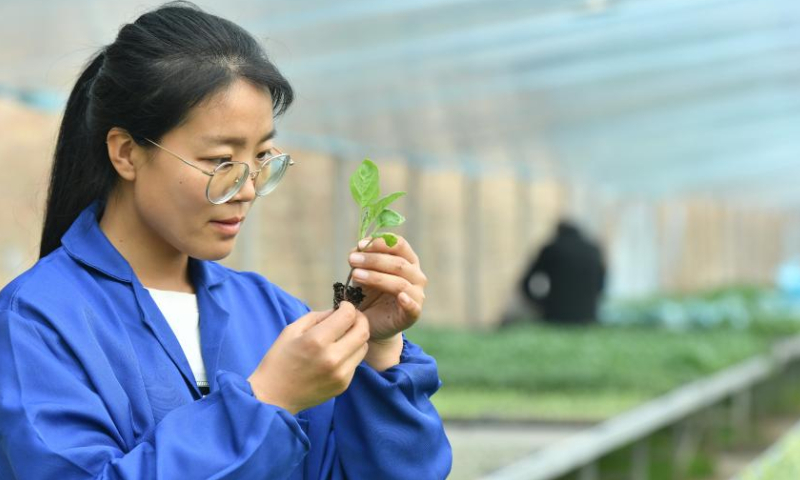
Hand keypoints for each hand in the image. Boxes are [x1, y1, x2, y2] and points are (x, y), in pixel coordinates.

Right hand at [247, 302, 368, 412]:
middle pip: (363, 331)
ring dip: (357, 337)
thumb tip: (337, 311)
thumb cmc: (279, 360)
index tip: (343, 307)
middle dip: (360, 319)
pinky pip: (355, 362)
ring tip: (345, 336)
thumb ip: (317, 317)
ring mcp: (340, 374)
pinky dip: (351, 354)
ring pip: (364, 347)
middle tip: (351, 318)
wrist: (274, 397)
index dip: (349, 307)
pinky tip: (338, 354)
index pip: (347, 317)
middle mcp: (333, 358)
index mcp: (316, 341)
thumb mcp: (291, 330)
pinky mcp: (343, 385)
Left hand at [347, 235, 426, 366]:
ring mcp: (417, 295)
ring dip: (376, 277)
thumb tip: (357, 249)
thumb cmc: (368, 293)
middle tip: (351, 259)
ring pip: (400, 283)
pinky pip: (413, 307)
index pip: (399, 245)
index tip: (359, 245)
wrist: (370, 322)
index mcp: (407, 260)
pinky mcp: (413, 314)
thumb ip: (360, 259)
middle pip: (398, 263)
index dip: (380, 243)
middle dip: (373, 260)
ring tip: (356, 275)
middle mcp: (416, 275)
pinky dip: (408, 301)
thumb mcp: (362, 272)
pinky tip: (400, 297)